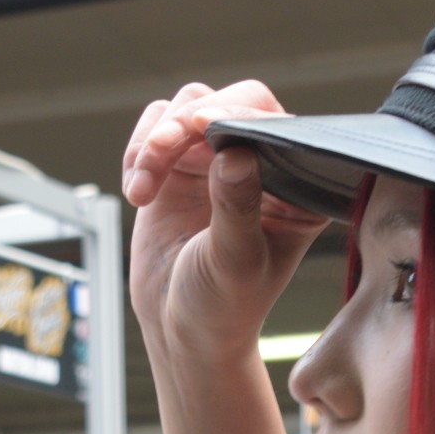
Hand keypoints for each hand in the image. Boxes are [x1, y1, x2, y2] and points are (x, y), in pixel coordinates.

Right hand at [123, 80, 329, 360]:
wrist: (181, 331)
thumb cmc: (221, 307)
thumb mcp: (233, 262)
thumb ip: (237, 207)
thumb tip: (235, 153)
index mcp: (297, 188)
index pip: (273, 123)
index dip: (236, 114)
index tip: (200, 127)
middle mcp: (262, 165)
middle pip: (226, 102)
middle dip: (185, 122)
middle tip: (159, 152)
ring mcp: (219, 161)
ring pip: (186, 108)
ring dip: (156, 139)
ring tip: (142, 190)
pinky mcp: (180, 166)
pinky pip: (156, 127)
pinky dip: (138, 151)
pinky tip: (137, 194)